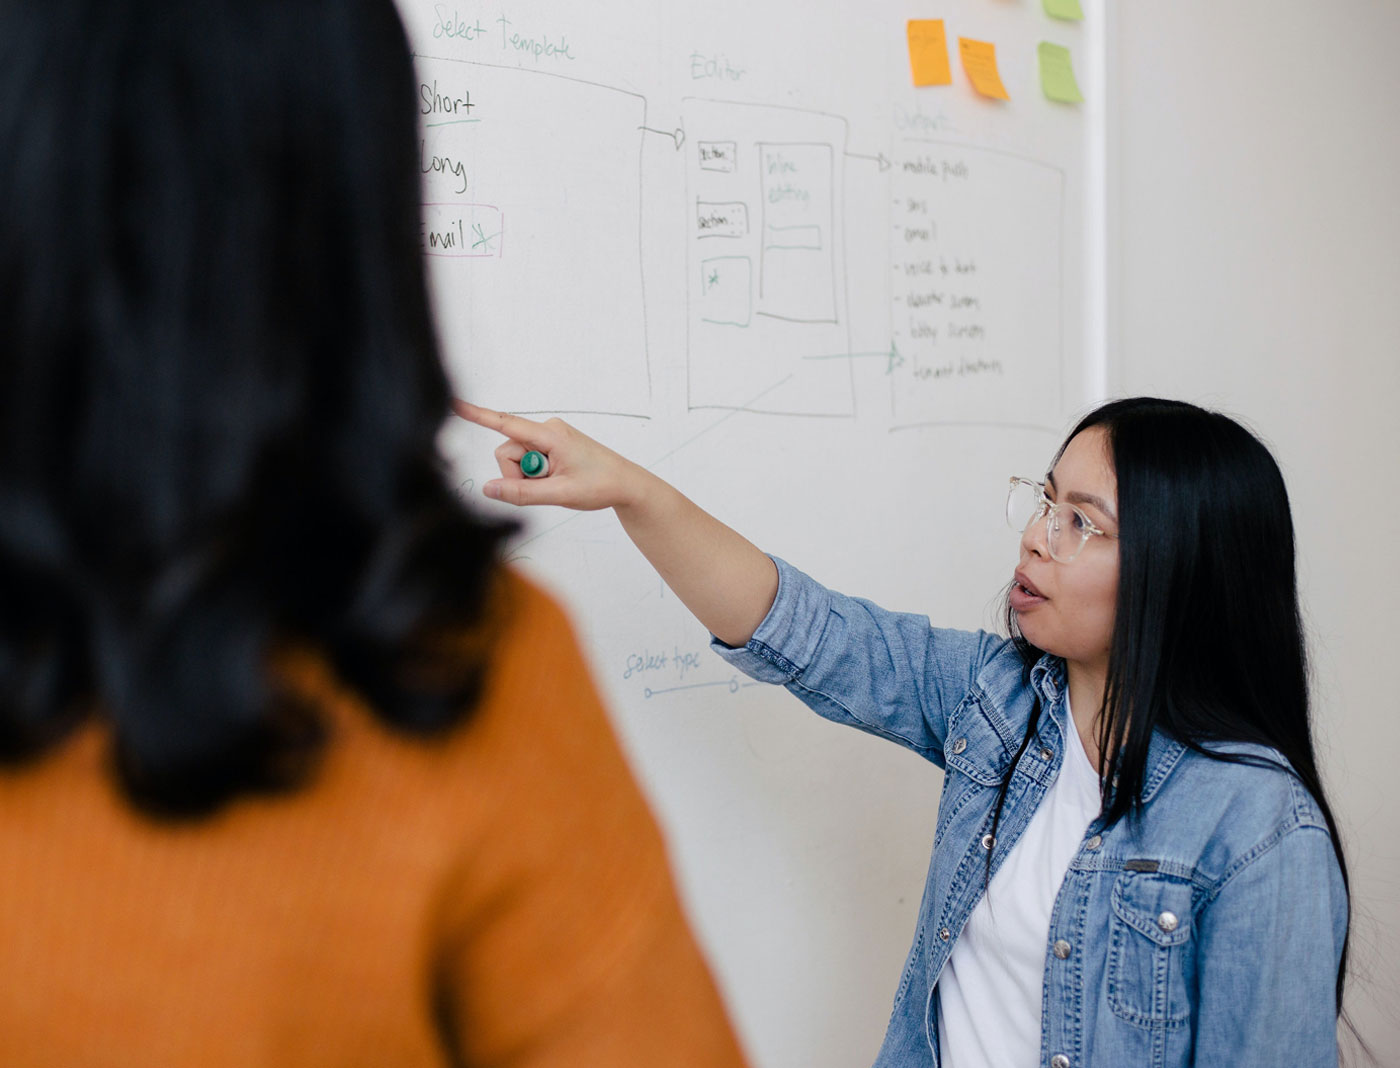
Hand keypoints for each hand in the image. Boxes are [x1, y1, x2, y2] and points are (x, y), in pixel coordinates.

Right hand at [452, 402, 648, 510]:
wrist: (626, 484)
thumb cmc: (600, 485)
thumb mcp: (560, 494)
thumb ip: (521, 493)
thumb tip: (488, 489)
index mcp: (550, 434)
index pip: (505, 423)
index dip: (477, 415)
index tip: (453, 403)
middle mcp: (547, 430)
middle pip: (507, 451)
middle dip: (517, 474)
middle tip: (546, 488)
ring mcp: (548, 437)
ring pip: (516, 458)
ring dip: (529, 477)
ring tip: (556, 483)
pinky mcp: (550, 445)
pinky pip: (528, 460)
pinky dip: (536, 474)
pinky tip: (557, 478)